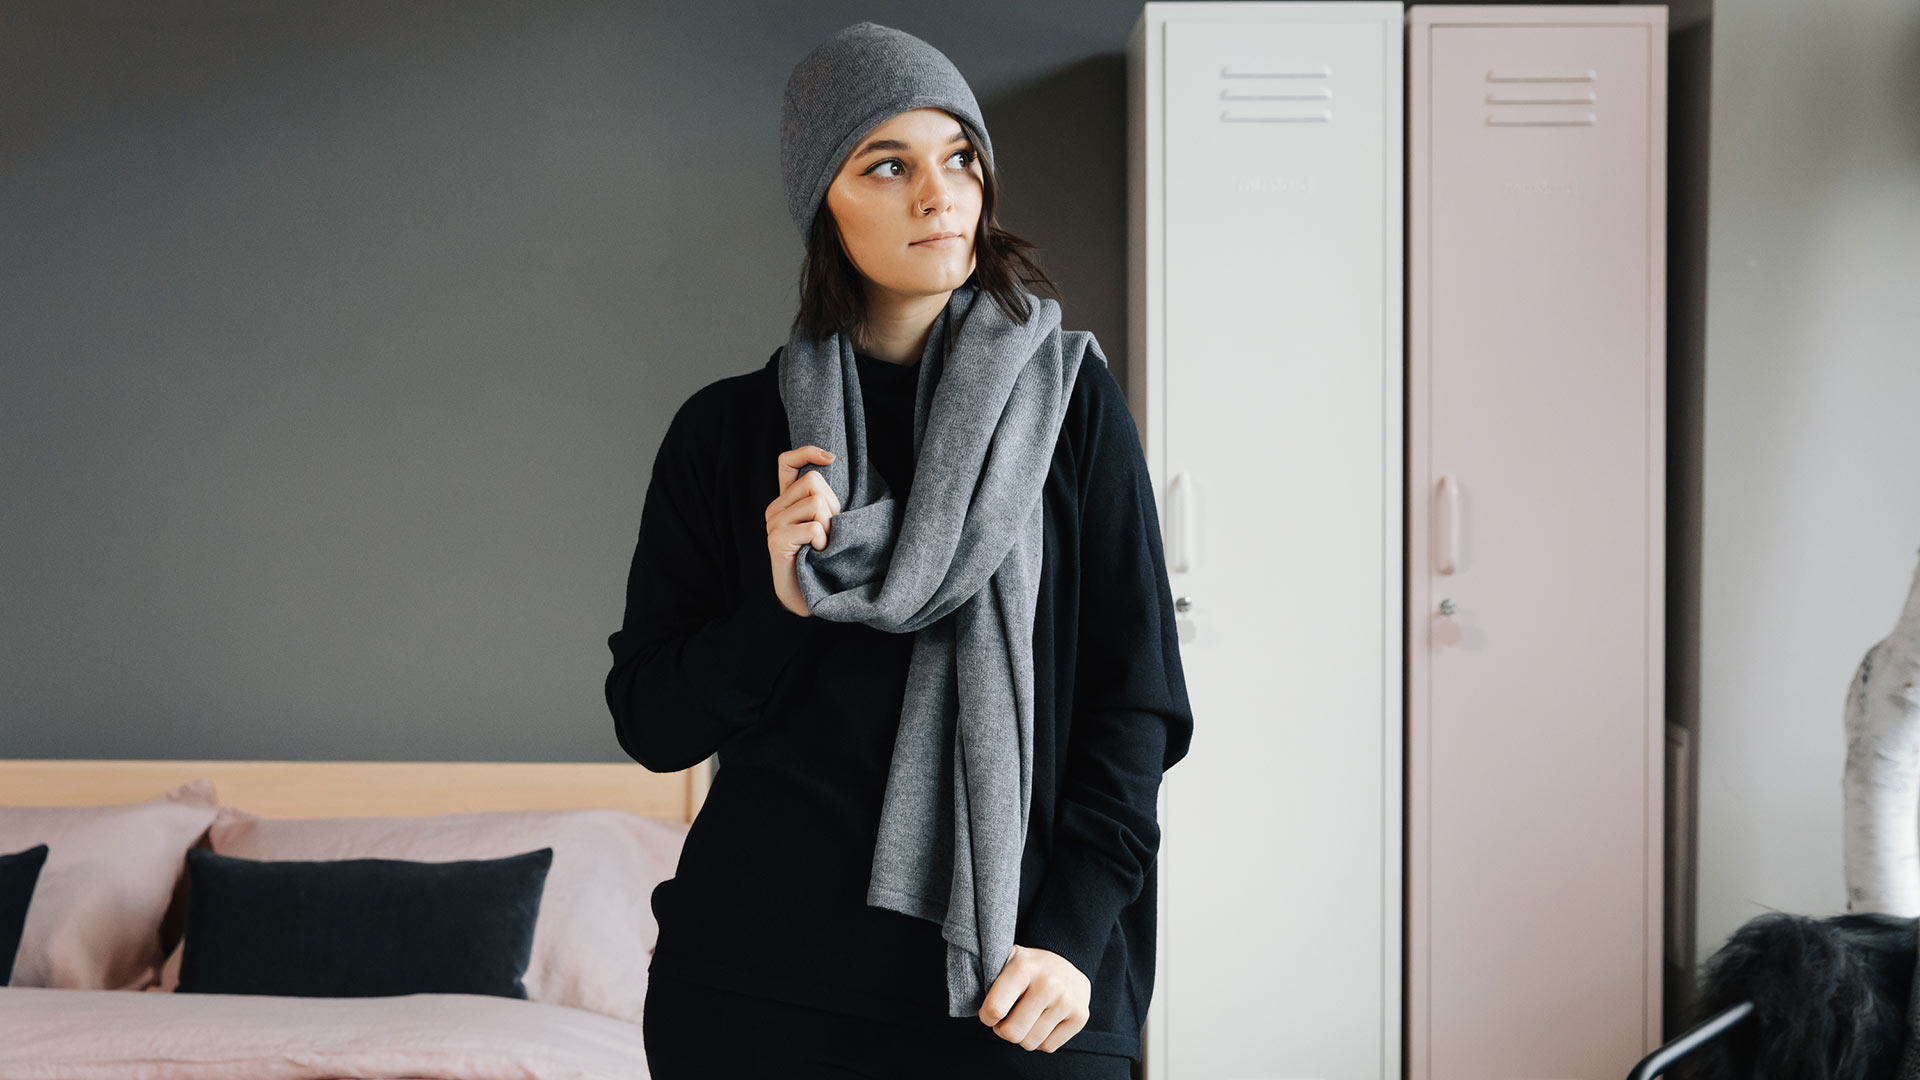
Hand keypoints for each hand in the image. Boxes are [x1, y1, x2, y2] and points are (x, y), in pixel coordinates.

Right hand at [767, 445, 839, 616]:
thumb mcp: (826, 522)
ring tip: (822, 545)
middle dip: (832, 505)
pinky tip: (818, 553)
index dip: (807, 453)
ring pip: (816, 504)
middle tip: (828, 532)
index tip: (831, 457)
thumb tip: (832, 464)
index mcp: (786, 501)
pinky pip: (813, 527)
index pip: (787, 462)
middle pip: (813, 482)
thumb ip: (823, 500)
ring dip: (829, 526)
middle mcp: (775, 509)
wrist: (808, 596)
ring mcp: (773, 524)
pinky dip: (824, 541)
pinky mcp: (777, 541)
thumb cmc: (822, 559)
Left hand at [976, 944, 1089, 1051]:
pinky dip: (1040, 1040)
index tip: (990, 1013)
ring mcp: (1066, 1001)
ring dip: (1022, 1035)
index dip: (986, 1017)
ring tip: (1025, 1018)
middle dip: (1003, 1030)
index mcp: (1024, 968)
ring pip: (1030, 1043)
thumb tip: (968, 994)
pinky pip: (1048, 1047)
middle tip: (1006, 1019)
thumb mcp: (1008, 960)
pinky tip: (1041, 1022)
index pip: (994, 1010)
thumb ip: (988, 976)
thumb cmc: (1030, 966)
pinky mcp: (1080, 1017)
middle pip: (1012, 1033)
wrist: (1070, 957)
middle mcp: (1048, 984)